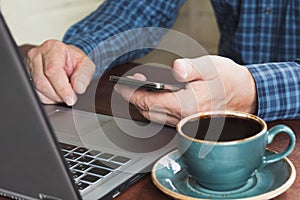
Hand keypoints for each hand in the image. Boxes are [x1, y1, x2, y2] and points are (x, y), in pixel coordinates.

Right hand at [25, 40, 94, 104]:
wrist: (66, 58)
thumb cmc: (74, 60)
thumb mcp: (86, 65)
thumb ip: (84, 75)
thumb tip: (78, 87)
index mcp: (53, 48)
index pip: (52, 71)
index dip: (61, 88)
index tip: (70, 98)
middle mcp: (37, 54)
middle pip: (42, 82)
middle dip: (57, 95)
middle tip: (69, 98)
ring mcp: (29, 64)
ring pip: (36, 89)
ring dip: (52, 97)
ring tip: (63, 94)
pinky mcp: (26, 75)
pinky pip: (34, 92)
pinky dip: (46, 97)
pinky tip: (55, 93)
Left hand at [114, 55, 256, 125]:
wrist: (245, 96)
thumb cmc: (228, 80)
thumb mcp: (211, 67)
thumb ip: (191, 68)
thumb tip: (175, 68)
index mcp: (186, 105)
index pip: (149, 103)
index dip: (131, 94)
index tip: (122, 86)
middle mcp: (183, 119)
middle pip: (147, 112)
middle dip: (133, 98)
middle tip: (128, 83)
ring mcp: (184, 123)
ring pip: (153, 117)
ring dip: (142, 103)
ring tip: (139, 87)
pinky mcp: (186, 122)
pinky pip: (163, 118)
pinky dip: (153, 107)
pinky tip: (154, 96)